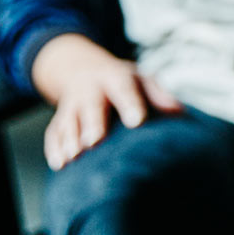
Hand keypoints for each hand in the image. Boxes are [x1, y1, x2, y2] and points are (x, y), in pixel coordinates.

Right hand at [31, 34, 182, 168]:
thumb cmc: (123, 83)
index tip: (137, 121)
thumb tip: (180, 112)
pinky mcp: (59, 119)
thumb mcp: (141, 81)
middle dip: (92, 123)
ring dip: (70, 138)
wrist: (83, 70)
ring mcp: (72, 105)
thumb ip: (159, 95)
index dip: (130, 104)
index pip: (124, 89)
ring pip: (69, 120)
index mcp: (116, 78)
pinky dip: (54, 148)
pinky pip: (53, 132)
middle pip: (91, 106)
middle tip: (94, 141)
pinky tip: (59, 164)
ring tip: (73, 157)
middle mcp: (91, 90)